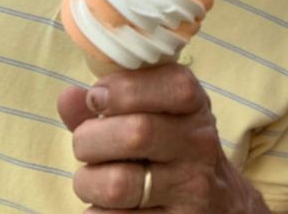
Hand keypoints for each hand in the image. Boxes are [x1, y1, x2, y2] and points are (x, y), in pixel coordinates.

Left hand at [57, 64, 269, 212]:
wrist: (220, 206)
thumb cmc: (172, 150)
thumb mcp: (157, 116)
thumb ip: (112, 105)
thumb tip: (68, 97)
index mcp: (196, 108)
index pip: (174, 85)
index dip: (125, 87)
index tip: (98, 97)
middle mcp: (199, 145)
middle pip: (137, 133)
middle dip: (91, 138)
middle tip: (85, 143)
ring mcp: (190, 190)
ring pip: (118, 184)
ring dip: (87, 181)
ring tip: (92, 178)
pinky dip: (95, 213)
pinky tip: (106, 206)